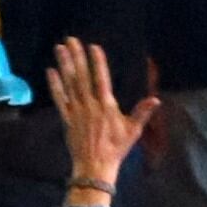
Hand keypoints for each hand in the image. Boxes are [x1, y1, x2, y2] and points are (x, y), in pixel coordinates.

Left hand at [46, 36, 149, 190]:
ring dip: (65, 65)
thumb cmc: (116, 148)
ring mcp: (77, 111)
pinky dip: (55, 85)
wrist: (95, 166)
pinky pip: (59, 99)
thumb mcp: (133, 131)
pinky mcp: (67, 118)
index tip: (93, 47)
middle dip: (77, 56)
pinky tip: (50, 71)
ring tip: (59, 48)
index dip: (97, 62)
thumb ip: (142, 113)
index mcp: (106, 106)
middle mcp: (90, 105)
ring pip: (70, 83)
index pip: (101, 79)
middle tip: (70, 40)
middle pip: (82, 76)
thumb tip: (156, 100)